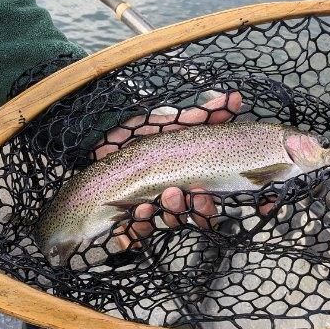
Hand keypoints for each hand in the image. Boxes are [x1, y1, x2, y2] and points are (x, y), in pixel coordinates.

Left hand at [95, 91, 254, 248]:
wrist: (95, 142)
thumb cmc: (132, 137)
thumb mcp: (166, 124)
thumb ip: (199, 117)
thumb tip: (234, 97)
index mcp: (181, 182)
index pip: (201, 202)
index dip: (206, 205)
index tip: (203, 194)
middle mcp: (167, 200)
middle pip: (188, 216)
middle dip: (190, 209)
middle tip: (182, 194)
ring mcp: (147, 212)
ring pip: (166, 223)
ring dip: (168, 213)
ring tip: (161, 198)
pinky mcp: (125, 222)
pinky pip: (137, 231)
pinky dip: (141, 223)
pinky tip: (141, 210)